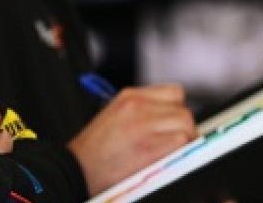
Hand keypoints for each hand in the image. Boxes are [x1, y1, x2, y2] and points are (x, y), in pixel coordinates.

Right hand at [67, 83, 196, 195]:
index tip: (176, 123)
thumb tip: (168, 117)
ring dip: (185, 139)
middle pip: (183, 109)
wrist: (77, 168)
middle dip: (184, 127)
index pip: (174, 93)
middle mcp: (138, 106)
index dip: (178, 109)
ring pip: (185, 123)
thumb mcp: (115, 115)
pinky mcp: (149, 147)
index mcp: (130, 96)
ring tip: (175, 151)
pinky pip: (181, 141)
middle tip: (180, 141)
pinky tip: (168, 159)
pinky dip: (180, 151)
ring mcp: (144, 125)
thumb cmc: (94, 149)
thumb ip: (142, 110)